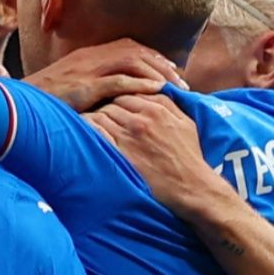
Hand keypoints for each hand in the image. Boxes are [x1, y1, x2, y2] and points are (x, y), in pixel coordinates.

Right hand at [24, 40, 181, 112]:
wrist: (16, 106)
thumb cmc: (44, 102)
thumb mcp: (71, 89)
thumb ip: (91, 86)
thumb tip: (114, 97)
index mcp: (89, 55)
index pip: (130, 47)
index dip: (153, 56)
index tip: (171, 71)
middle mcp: (91, 57)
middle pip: (137, 51)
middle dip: (163, 64)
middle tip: (183, 81)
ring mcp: (87, 70)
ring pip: (132, 62)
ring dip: (158, 74)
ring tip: (176, 88)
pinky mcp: (84, 86)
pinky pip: (118, 81)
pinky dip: (140, 85)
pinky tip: (156, 92)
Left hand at [88, 93, 235, 223]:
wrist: (190, 186)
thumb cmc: (188, 156)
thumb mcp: (185, 123)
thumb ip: (169, 103)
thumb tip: (154, 89)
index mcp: (157, 109)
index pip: (128, 92)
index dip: (120, 98)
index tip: (116, 107)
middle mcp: (141, 120)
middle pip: (112, 102)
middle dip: (106, 107)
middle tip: (101, 116)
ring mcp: (129, 137)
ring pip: (102, 116)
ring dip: (95, 118)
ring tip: (89, 125)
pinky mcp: (120, 155)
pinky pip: (97, 134)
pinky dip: (89, 130)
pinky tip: (84, 133)